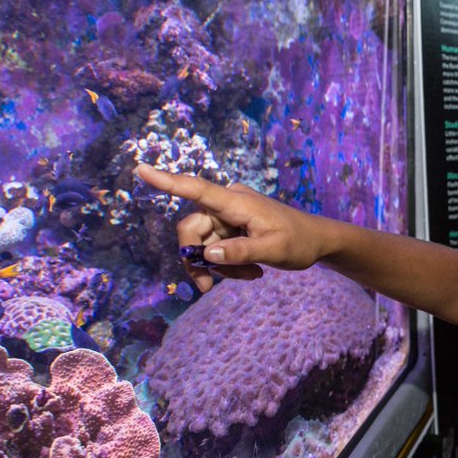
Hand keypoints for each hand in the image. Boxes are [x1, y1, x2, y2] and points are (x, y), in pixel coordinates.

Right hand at [135, 164, 322, 292]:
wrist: (316, 242)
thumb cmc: (299, 242)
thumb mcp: (274, 251)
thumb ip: (241, 253)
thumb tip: (209, 255)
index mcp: (237, 202)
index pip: (197, 189)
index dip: (167, 181)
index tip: (141, 170)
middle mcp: (226, 204)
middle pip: (191, 230)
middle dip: (197, 260)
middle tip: (207, 287)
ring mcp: (227, 217)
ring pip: (203, 245)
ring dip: (219, 266)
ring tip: (250, 276)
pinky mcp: (230, 229)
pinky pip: (215, 249)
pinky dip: (227, 264)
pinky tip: (251, 272)